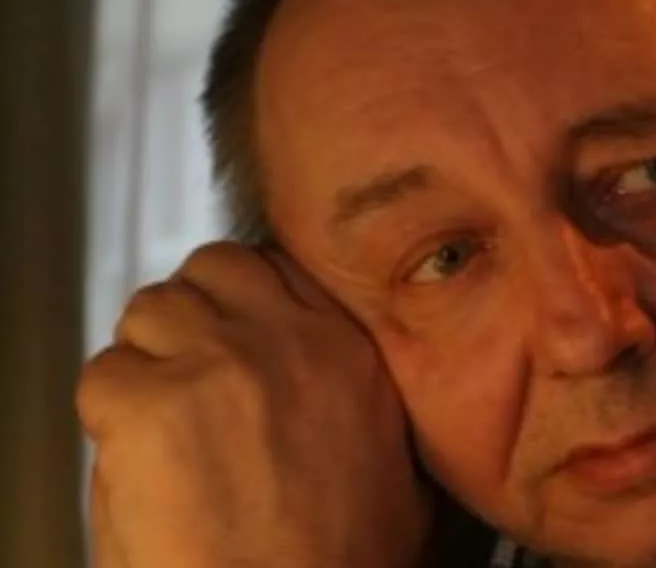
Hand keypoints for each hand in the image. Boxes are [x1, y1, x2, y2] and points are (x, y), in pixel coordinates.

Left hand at [77, 243, 430, 567]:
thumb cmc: (340, 562)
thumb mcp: (400, 466)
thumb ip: (364, 401)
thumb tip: (328, 377)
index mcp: (345, 351)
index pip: (277, 267)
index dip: (245, 295)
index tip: (234, 325)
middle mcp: (283, 341)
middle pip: (212, 269)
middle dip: (194, 311)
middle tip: (189, 365)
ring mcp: (215, 364)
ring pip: (151, 309)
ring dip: (149, 355)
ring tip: (159, 413)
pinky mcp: (150, 404)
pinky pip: (104, 374)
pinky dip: (109, 412)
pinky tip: (137, 455)